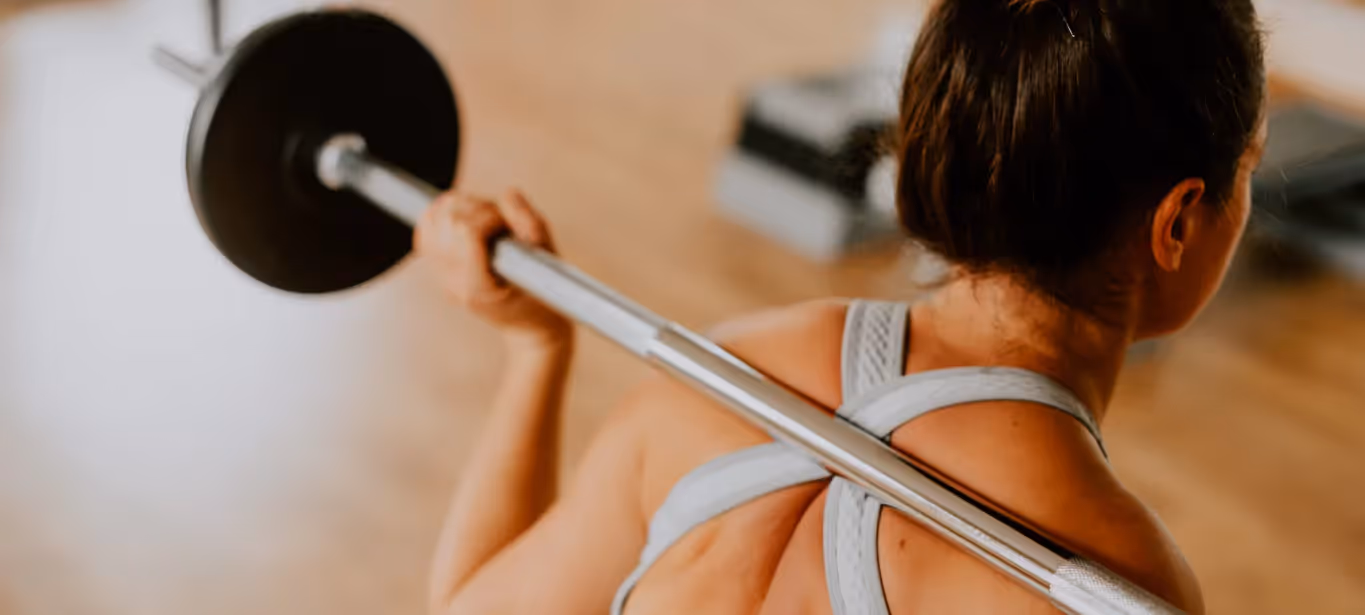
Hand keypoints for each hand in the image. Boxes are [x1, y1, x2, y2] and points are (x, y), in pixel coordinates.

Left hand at [415, 190, 572, 349]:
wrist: (531, 328)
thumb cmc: (544, 298)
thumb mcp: (548, 259)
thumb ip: (530, 224)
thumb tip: (508, 194)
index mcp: (479, 287)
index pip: (468, 231)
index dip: (491, 216)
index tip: (508, 224)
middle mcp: (454, 283)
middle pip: (449, 220)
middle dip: (477, 209)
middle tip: (500, 221)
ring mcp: (443, 278)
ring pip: (434, 220)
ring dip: (461, 209)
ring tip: (485, 219)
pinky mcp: (439, 270)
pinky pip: (426, 231)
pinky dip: (443, 216)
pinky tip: (465, 220)